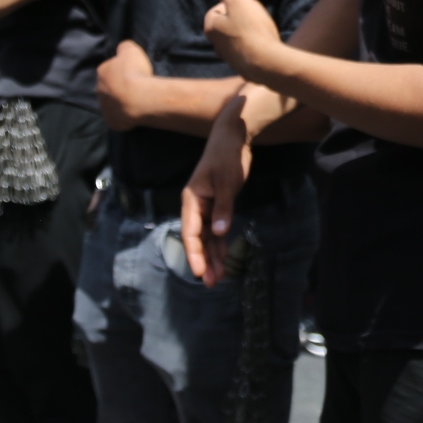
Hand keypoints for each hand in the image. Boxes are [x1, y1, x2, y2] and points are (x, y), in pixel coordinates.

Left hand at [96, 40, 154, 131]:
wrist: (139, 99)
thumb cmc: (135, 72)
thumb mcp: (131, 50)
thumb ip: (124, 47)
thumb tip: (122, 50)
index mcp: (102, 72)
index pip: (109, 68)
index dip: (120, 70)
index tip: (131, 72)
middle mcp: (99, 90)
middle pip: (108, 87)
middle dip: (117, 87)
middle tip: (133, 87)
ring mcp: (104, 108)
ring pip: (111, 103)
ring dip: (120, 102)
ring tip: (135, 100)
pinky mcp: (112, 122)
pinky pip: (118, 118)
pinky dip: (124, 116)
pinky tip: (134, 113)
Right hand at [180, 92, 254, 286]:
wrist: (232, 138)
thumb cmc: (226, 157)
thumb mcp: (227, 182)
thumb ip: (224, 208)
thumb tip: (219, 233)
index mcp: (192, 200)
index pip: (191, 232)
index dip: (195, 253)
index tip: (200, 272)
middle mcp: (196, 207)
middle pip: (197, 239)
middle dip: (204, 261)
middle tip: (211, 283)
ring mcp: (206, 208)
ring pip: (207, 238)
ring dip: (212, 257)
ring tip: (218, 279)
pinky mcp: (218, 207)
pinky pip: (216, 231)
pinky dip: (220, 245)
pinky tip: (223, 261)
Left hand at [203, 0, 284, 78]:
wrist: (265, 62)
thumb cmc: (251, 28)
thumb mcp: (239, 1)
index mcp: (211, 27)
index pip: (215, 9)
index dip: (231, 5)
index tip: (245, 6)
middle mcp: (215, 44)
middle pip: (225, 25)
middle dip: (238, 20)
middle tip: (253, 17)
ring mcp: (228, 59)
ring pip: (235, 39)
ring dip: (245, 34)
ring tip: (260, 31)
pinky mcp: (241, 68)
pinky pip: (245, 52)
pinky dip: (252, 47)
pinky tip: (263, 45)